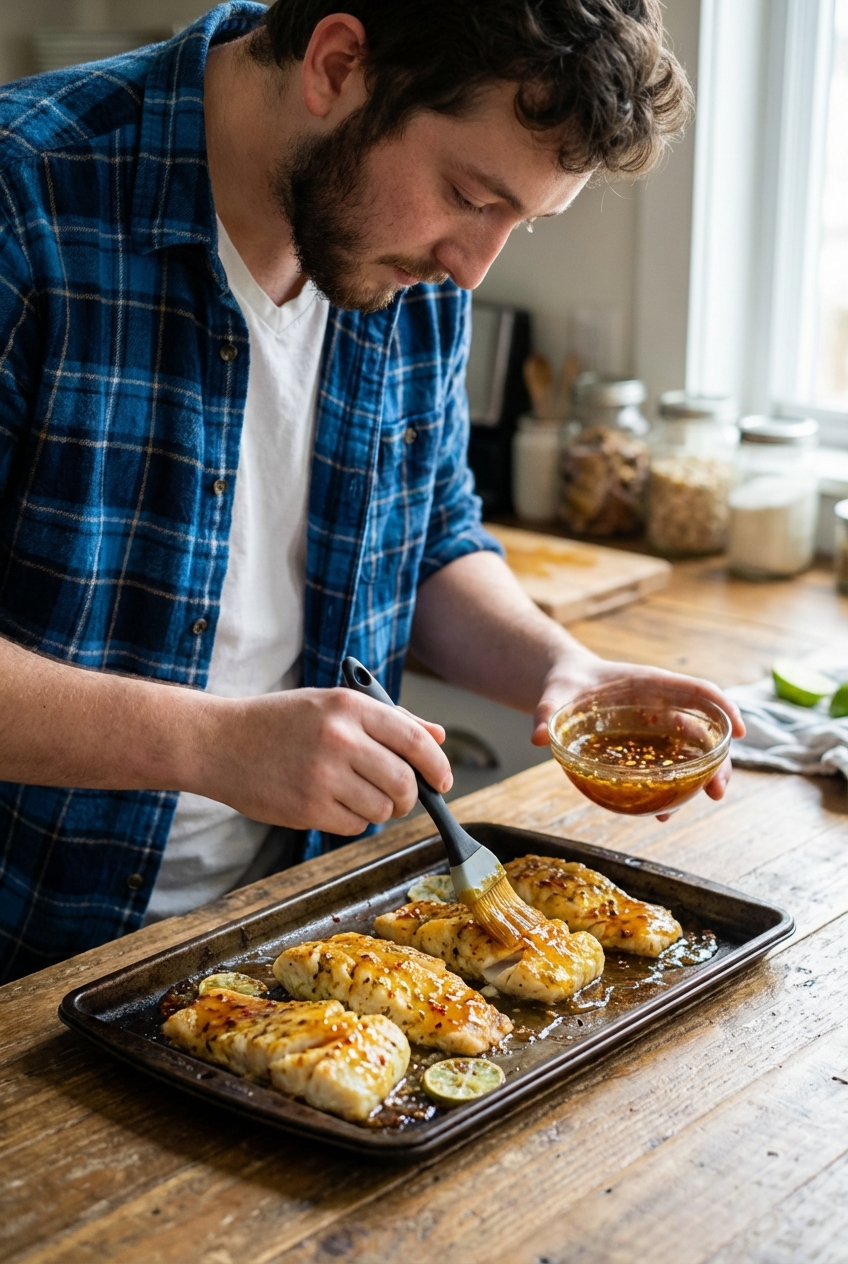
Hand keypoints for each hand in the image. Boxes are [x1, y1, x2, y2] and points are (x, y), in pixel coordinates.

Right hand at [195, 687, 450, 834]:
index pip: (415, 740)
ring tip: (355, 794)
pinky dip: (352, 820)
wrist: (219, 742)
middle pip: (404, 782)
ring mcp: (324, 775)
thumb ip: (390, 720)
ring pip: (383, 809)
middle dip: (410, 796)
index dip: (437, 765)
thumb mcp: (333, 706)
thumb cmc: (279, 722)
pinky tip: (330, 803)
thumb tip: (438, 737)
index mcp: (350, 707)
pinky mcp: (308, 808)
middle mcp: (340, 739)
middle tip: (400, 796)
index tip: (442, 780)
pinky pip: (355, 826)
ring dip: (379, 809)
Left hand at [531, 655, 745, 814]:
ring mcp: (658, 729)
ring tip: (684, 810)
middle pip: (704, 731)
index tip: (738, 731)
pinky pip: (667, 767)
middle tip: (717, 792)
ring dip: (697, 782)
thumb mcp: (555, 692)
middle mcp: (663, 707)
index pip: (699, 691)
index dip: (724, 708)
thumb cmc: (565, 683)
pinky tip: (660, 811)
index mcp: (652, 684)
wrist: (563, 687)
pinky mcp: (647, 747)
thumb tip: (535, 736)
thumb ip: (546, 710)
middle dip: (718, 761)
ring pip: (691, 756)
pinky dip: (671, 788)